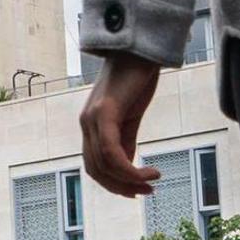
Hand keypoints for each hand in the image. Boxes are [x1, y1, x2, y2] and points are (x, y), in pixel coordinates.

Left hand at [80, 56, 163, 197]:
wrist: (140, 48)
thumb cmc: (136, 78)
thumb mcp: (131, 115)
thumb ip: (125, 140)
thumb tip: (127, 167)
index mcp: (92, 125)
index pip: (94, 166)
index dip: (113, 184)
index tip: (137, 191)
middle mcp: (87, 123)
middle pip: (97, 170)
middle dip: (122, 187)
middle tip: (147, 192)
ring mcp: (93, 118)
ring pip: (105, 165)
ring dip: (130, 180)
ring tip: (152, 181)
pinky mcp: (105, 112)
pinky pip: (112, 153)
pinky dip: (130, 170)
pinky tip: (149, 171)